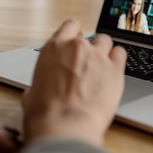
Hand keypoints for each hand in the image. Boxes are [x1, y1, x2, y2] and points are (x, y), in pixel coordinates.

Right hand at [22, 19, 126, 146]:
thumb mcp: (31, 96)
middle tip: (86, 64)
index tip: (75, 44)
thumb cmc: (46, 114)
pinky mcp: (115, 69)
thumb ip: (37, 86)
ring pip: (106, 41)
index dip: (74, 35)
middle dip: (88, 48)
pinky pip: (120, 53)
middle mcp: (77, 47)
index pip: (69, 27)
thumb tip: (35, 93)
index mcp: (54, 49)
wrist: (66, 126)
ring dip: (104, 51)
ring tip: (101, 67)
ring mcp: (98, 56)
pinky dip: (117, 59)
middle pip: (88, 36)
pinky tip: (114, 70)